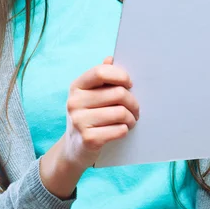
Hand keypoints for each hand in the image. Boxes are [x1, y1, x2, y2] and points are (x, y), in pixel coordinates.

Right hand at [62, 56, 138, 170]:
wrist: (74, 149)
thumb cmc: (88, 117)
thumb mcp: (89, 95)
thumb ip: (100, 77)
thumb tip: (110, 58)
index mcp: (76, 87)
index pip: (100, 72)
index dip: (120, 75)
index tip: (129, 84)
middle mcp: (74, 102)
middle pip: (117, 93)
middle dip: (133, 102)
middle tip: (135, 109)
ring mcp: (79, 121)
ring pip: (121, 112)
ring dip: (131, 118)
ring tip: (131, 120)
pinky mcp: (88, 139)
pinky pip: (119, 130)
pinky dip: (125, 130)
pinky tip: (122, 130)